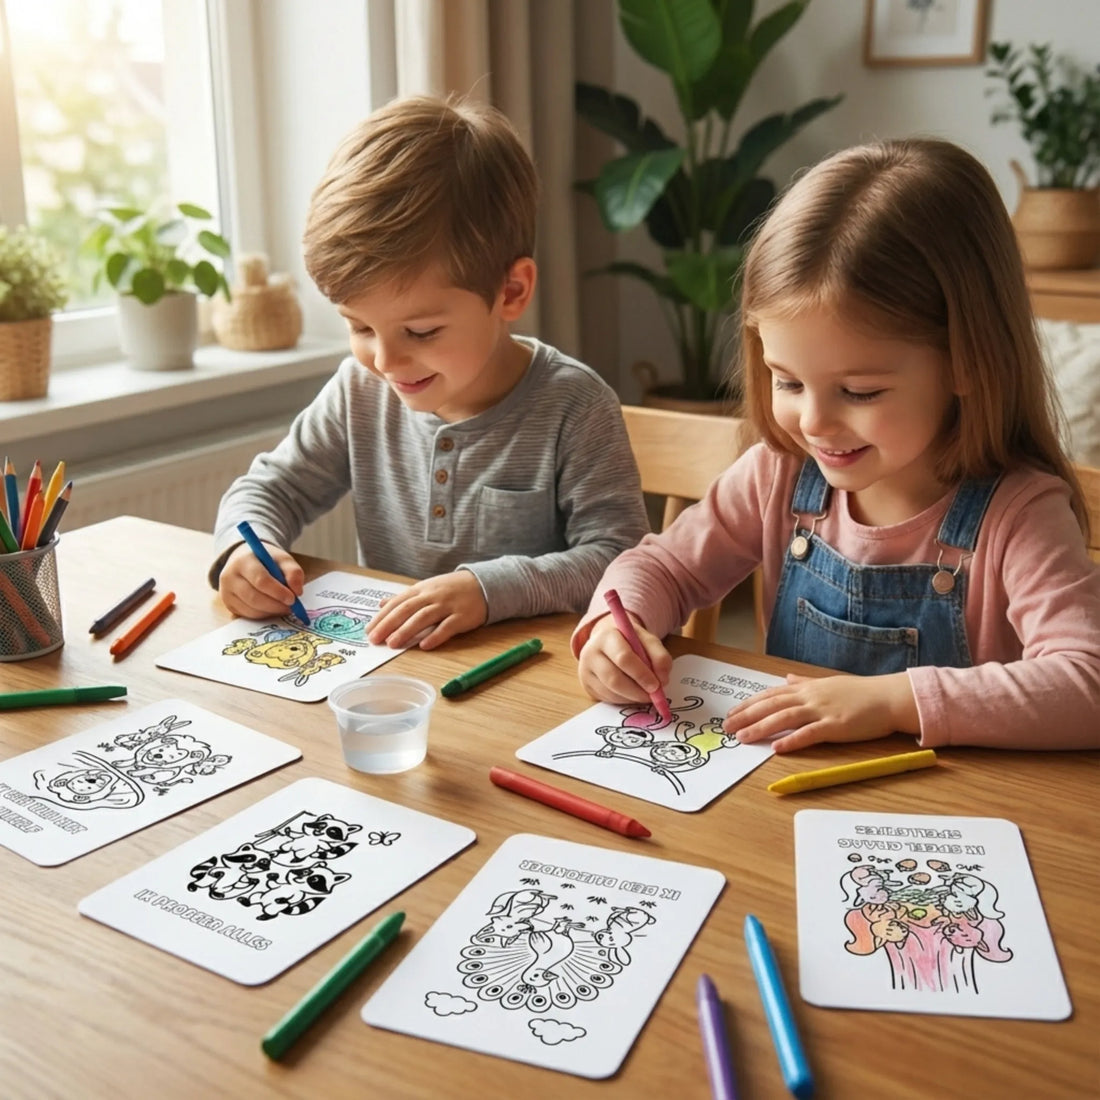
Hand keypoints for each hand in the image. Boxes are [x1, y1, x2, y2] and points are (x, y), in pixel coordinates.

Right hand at [218, 541, 304, 618]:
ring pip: (251, 610)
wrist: (246, 561)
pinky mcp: (228, 604)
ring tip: (283, 607)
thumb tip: (297, 592)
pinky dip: (263, 615)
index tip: (292, 598)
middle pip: (254, 598)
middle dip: (275, 605)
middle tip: (291, 607)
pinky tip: (272, 608)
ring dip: (271, 612)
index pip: (260, 580)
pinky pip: (247, 616)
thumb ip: (293, 572)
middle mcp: (229, 577)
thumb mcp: (283, 560)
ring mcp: (226, 592)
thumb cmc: (267, 560)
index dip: (278, 592)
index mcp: (243, 561)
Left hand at [367, 570, 486, 648]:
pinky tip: (424, 646)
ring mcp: (448, 605)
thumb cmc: (451, 589)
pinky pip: (447, 627)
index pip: (397, 603)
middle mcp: (432, 596)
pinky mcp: (462, 616)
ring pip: (424, 617)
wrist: (484, 584)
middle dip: (389, 624)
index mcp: (421, 589)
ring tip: (393, 644)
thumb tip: (382, 604)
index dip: (382, 617)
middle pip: (407, 610)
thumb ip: (404, 597)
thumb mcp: (426, 588)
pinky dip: (435, 636)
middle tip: (375, 639)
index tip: (368, 630)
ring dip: (407, 630)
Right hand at [577, 612, 671, 703]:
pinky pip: (607, 699)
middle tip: (652, 696)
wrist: (609, 642)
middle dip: (637, 691)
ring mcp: (585, 670)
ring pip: (611, 692)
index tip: (656, 685)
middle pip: (614, 679)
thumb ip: (660, 657)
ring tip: (645, 694)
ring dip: (632, 698)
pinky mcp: (587, 685)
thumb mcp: (647, 641)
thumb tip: (662, 680)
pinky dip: (624, 700)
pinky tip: (633, 694)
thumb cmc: (630, 641)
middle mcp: (590, 652)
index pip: (623, 658)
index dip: (641, 674)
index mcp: (606, 636)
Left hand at [723, 671, 919, 752]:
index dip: (749, 704)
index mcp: (807, 687)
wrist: (889, 697)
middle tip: (726, 728)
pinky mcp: (836, 726)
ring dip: (761, 728)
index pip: (770, 695)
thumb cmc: (860, 693)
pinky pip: (810, 734)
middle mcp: (810, 696)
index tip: (732, 713)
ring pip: (784, 719)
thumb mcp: (828, 683)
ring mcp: (822, 710)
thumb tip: (786, 678)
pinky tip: (777, 748)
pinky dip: (792, 741)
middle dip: (746, 716)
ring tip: (743, 738)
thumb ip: (804, 682)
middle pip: (771, 706)